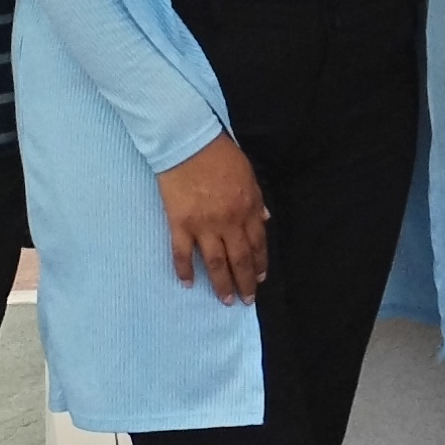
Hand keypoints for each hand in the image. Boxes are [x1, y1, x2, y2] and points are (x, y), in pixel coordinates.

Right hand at [158, 134, 268, 303]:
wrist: (189, 144)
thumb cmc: (220, 155)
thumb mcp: (249, 174)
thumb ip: (257, 200)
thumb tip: (264, 218)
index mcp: (248, 208)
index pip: (258, 243)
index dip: (260, 263)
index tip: (260, 278)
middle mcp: (229, 222)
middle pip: (240, 258)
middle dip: (246, 281)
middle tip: (247, 300)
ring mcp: (204, 225)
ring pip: (216, 262)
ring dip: (222, 284)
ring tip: (226, 300)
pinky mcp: (181, 224)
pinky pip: (183, 253)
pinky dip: (185, 270)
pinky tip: (188, 284)